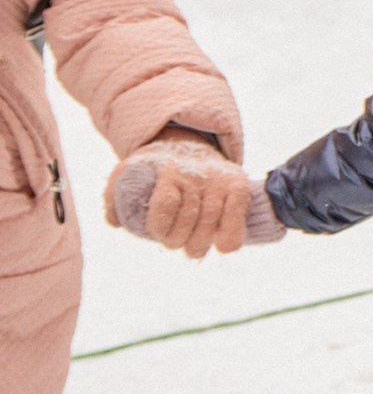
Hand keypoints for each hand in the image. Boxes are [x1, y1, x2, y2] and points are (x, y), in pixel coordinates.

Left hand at [105, 131, 253, 258]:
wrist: (188, 145)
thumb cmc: (154, 170)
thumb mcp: (127, 173)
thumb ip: (114, 197)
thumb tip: (115, 222)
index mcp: (166, 169)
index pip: (166, 204)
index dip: (160, 227)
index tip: (157, 233)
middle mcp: (194, 172)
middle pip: (189, 218)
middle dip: (178, 240)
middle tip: (173, 243)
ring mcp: (218, 178)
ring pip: (211, 222)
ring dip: (200, 244)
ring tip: (192, 249)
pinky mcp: (238, 183)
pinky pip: (238, 213)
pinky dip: (232, 235)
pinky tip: (223, 246)